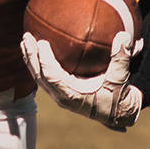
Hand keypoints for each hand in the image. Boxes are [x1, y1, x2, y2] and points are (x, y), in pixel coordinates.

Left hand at [22, 31, 141, 130]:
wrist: (117, 113)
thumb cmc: (118, 96)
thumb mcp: (121, 78)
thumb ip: (122, 58)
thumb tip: (124, 35)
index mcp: (73, 96)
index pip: (52, 77)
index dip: (45, 60)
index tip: (42, 43)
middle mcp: (62, 97)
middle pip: (39, 76)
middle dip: (31, 57)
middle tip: (26, 37)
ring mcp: (59, 95)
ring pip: (38, 77)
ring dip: (31, 59)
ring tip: (25, 40)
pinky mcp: (59, 92)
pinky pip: (44, 77)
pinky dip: (38, 63)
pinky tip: (35, 49)